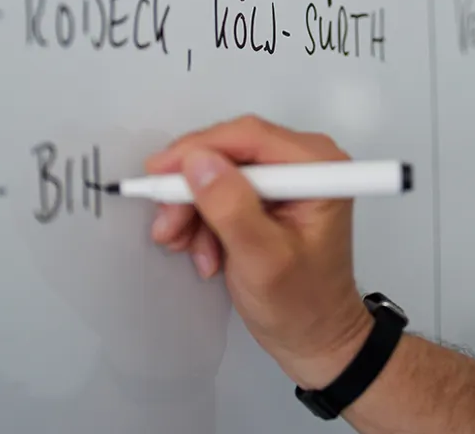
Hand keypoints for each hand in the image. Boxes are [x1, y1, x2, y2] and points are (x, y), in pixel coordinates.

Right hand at [146, 115, 373, 386]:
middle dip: (191, 189)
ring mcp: (284, 178)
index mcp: (317, 165)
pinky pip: (221, 193)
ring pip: (217, 174)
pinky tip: (206, 255)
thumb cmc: (302, 304)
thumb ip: (230, 207)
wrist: (316, 338)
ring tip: (187, 250)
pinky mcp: (267, 196)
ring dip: (193, 211)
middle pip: (228, 152)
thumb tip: (197, 161)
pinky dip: (203, 221)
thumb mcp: (262, 259)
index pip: (248, 136)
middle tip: (167, 228)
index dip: (197, 150)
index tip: (157, 174)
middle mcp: (303, 161)